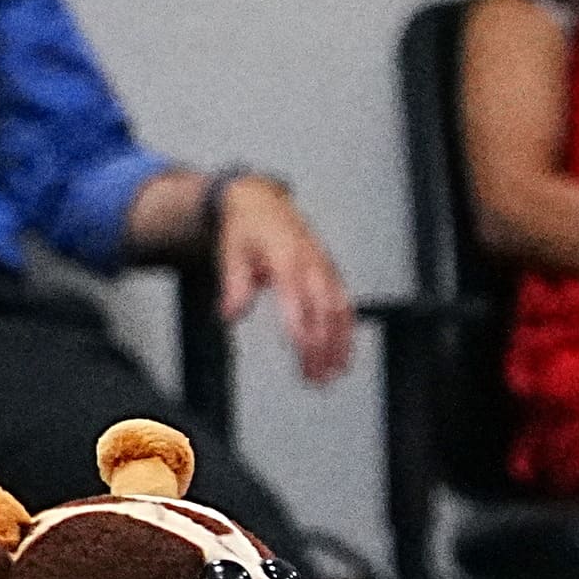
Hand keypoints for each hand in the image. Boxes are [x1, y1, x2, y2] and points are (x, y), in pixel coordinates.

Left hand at [207, 173, 356, 384]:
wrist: (261, 201)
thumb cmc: (247, 229)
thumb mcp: (231, 253)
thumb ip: (235, 286)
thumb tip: (232, 314)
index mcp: (286, 256)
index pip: (298, 297)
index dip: (303, 325)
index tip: (303, 350)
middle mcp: (311, 262)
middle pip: (324, 309)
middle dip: (323, 346)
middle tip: (317, 376)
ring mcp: (325, 267)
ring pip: (341, 309)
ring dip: (340, 343)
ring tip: (334, 372)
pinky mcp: (331, 272)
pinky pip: (346, 304)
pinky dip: (347, 331)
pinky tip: (343, 353)